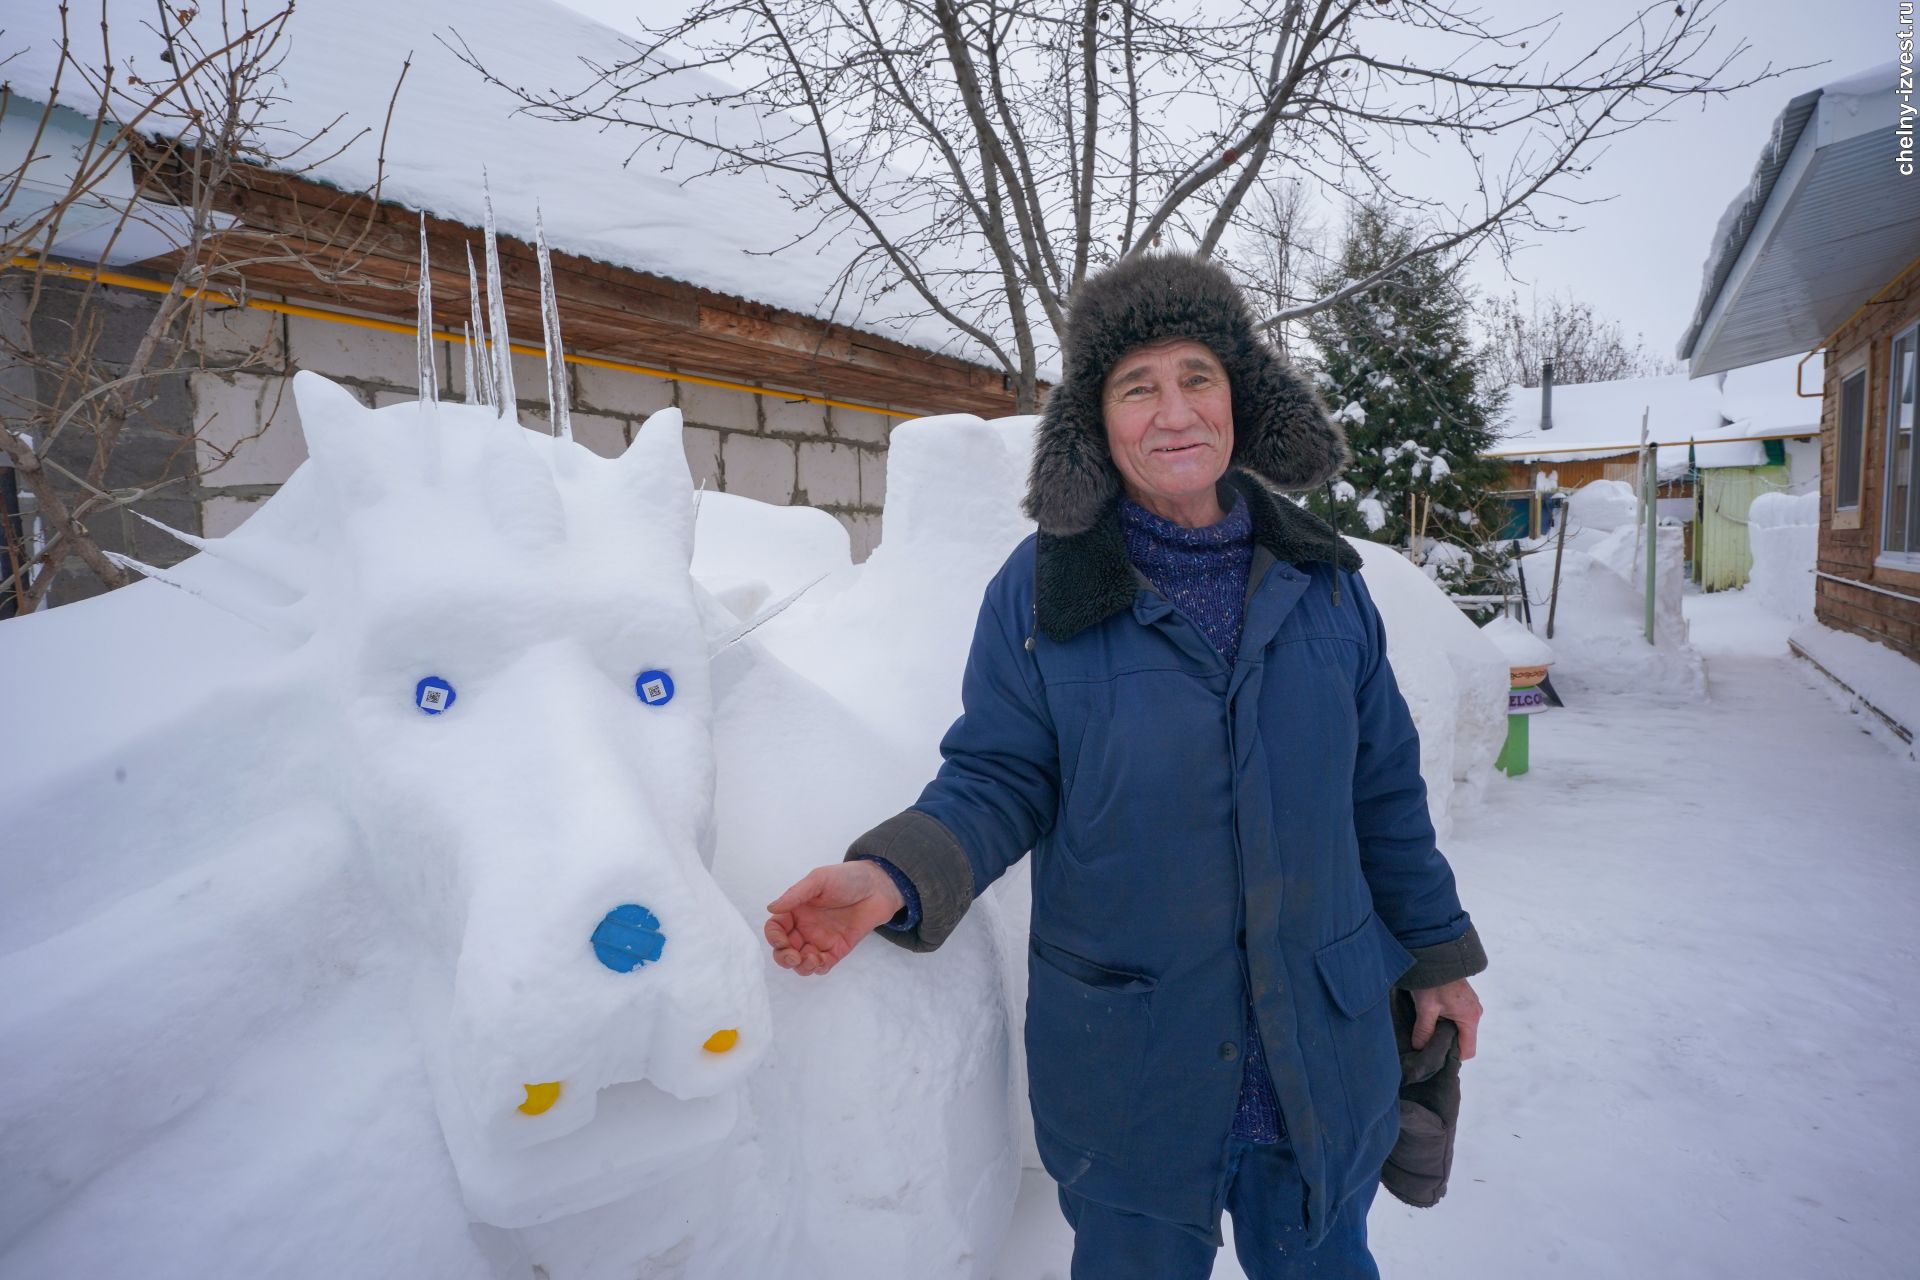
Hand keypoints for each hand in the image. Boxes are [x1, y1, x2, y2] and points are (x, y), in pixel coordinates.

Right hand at [763, 861, 905, 976]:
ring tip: (811, 959)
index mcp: (796, 910)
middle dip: (784, 958)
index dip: (773, 937)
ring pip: (801, 962)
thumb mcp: (819, 879)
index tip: (782, 940)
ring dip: (800, 966)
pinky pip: (822, 965)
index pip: (775, 928)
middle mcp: (805, 927)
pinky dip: (817, 968)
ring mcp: (821, 940)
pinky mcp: (837, 950)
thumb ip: (795, 895)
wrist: (878, 887)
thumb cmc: (847, 878)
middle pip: (784, 949)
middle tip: (794, 958)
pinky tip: (820, 961)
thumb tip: (770, 908)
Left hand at [1410, 977, 1481, 1059]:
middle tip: (1428, 1044)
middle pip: (1464, 1040)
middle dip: (1446, 1044)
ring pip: (1460, 1028)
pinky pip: (1458, 1018)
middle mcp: (1475, 1012)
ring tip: (1428, 1030)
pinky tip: (1432, 1018)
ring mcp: (1470, 1005)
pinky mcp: (1463, 999)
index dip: (1452, 1056)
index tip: (1436, 1056)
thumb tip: (1419, 1048)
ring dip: (1445, 1031)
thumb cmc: (1433, 981)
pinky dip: (1446, 1021)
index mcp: (1470, 1017)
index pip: (1468, 1050)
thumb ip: (1424, 1031)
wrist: (1436, 956)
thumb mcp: (1426, 1008)